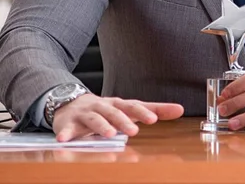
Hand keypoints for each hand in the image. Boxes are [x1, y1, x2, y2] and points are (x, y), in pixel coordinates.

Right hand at [52, 94, 183, 141]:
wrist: (73, 104)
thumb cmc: (108, 109)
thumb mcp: (130, 109)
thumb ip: (154, 109)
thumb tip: (180, 109)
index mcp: (119, 104)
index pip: (133, 106)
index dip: (143, 112)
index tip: (154, 119)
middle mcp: (104, 106)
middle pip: (114, 112)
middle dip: (123, 121)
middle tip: (133, 131)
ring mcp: (86, 113)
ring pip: (94, 118)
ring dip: (101, 126)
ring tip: (109, 135)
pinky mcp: (69, 122)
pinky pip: (66, 128)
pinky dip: (65, 133)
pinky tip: (64, 140)